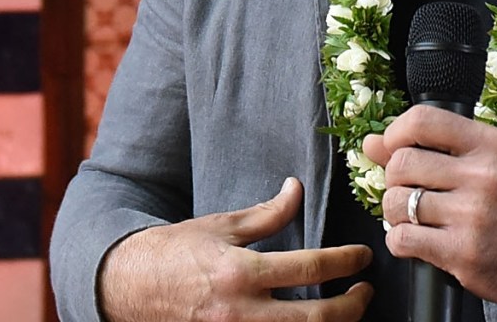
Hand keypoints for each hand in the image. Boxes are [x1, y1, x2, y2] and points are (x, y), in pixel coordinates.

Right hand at [97, 177, 373, 321]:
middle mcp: (242, 312)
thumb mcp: (221, 226)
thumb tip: (297, 189)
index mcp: (241, 272)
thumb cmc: (176, 252)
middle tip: (366, 292)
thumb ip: (266, 214)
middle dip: (352, 307)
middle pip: (316, 319)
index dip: (345, 262)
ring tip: (347, 312)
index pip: (309, 268)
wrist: (130, 287)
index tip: (363, 256)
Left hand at [363, 106, 496, 307]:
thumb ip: (431, 147)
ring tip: (414, 217)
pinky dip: (399, 241)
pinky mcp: (462, 252)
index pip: (422, 120)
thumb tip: (371, 143)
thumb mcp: (485, 162)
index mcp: (489, 144)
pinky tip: (417, 240)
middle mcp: (481, 176)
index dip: (395, 132)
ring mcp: (472, 215)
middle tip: (409, 190)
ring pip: (396, 202)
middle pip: (401, 163)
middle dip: (394, 179)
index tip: (394, 148)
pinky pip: (402, 239)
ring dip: (394, 212)